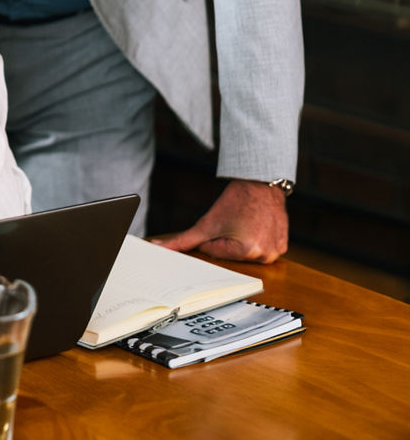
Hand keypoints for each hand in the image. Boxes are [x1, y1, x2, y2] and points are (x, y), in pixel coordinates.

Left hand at [151, 178, 288, 262]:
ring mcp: (276, 252)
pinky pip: (260, 248)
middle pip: (230, 255)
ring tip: (245, 222)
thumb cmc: (234, 201)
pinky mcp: (283, 246)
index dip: (212, 237)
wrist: (260, 183)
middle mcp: (265, 256)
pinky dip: (255, 239)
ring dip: (241, 240)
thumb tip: (158, 246)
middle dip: (226, 240)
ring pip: (244, 253)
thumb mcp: (206, 223)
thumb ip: (183, 240)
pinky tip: (256, 225)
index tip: (221, 223)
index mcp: (247, 252)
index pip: (215, 253)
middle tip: (234, 222)